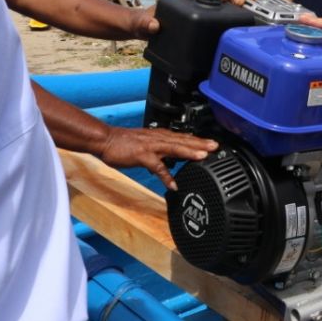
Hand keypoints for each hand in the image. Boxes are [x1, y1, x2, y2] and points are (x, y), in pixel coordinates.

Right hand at [97, 127, 218, 189]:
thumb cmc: (125, 142)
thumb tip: (173, 157)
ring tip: (203, 156)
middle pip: (184, 141)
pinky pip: (156, 167)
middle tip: (216, 147)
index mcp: (161, 136)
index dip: (198, 141)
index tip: (212, 144)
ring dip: (189, 152)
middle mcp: (159, 138)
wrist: (106, 139)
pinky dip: (166, 176)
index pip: (183, 137)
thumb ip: (161, 149)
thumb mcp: (147, 143)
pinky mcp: (142, 156)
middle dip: (200, 144)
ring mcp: (151, 146)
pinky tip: (173, 184)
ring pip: (174, 148)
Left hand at [134, 0, 227, 36]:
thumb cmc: (141, 25)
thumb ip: (145, 24)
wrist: (142, 30)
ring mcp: (189, 8)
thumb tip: (154, 25)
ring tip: (234, 3)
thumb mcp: (141, 25)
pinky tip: (229, 14)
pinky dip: (219, 10)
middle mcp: (183, 0)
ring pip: (207, 1)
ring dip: (220, 1)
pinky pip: (208, 11)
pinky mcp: (193, 17)